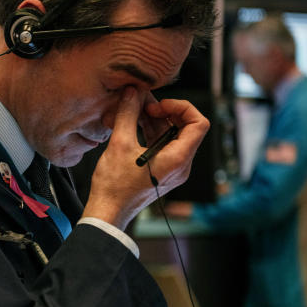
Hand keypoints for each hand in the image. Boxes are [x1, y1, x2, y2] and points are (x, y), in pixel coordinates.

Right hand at [83, 87, 209, 229]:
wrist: (108, 212)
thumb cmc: (115, 186)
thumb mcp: (120, 145)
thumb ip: (128, 115)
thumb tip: (132, 94)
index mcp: (178, 159)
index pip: (198, 123)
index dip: (181, 107)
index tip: (158, 105)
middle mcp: (181, 165)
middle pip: (185, 128)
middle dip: (165, 111)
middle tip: (143, 105)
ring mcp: (172, 169)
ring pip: (172, 136)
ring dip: (155, 120)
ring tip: (134, 111)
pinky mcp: (162, 171)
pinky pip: (163, 145)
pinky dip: (151, 132)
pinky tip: (132, 125)